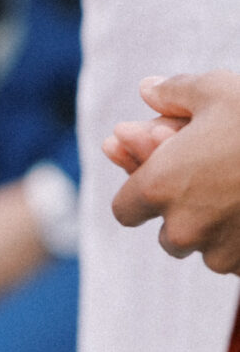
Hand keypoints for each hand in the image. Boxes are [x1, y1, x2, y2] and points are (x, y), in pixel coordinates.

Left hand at [109, 72, 239, 272]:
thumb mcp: (213, 89)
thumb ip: (172, 92)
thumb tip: (148, 90)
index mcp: (158, 187)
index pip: (124, 211)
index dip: (138, 196)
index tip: (156, 182)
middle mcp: (184, 229)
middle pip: (168, 236)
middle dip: (182, 216)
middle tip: (205, 187)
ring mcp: (223, 253)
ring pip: (207, 252)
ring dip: (215, 234)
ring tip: (236, 196)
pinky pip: (239, 262)